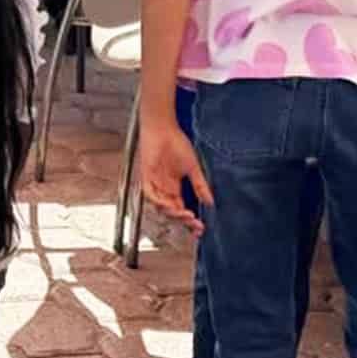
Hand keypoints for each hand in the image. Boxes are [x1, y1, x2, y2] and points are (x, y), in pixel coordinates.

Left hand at [136, 115, 210, 237]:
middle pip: (172, 211)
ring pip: (161, 206)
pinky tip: (169, 205)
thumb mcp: (193, 167)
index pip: (181, 209)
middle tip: (195, 226)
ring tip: (186, 215)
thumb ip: (200, 185)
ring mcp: (154, 184)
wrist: (163, 129)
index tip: (200, 229)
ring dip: (173, 213)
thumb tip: (210, 201)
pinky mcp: (146, 177)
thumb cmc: (176, 144)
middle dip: (184, 221)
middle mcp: (163, 189)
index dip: (190, 220)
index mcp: (174, 188)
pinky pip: (150, 194)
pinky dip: (159, 201)